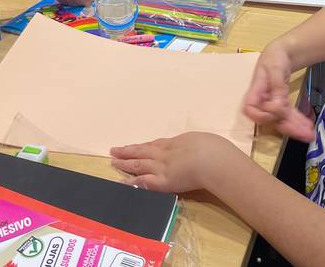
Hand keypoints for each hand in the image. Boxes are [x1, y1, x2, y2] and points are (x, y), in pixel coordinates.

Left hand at [110, 132, 240, 192]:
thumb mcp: (199, 140)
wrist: (211, 160)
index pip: (154, 144)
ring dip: (124, 163)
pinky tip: (121, 184)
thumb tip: (192, 146)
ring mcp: (160, 167)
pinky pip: (142, 182)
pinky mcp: (161, 182)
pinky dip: (130, 183)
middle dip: (128, 151)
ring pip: (138, 164)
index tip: (134, 146)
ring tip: (113, 162)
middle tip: (114, 150)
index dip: (143, 145)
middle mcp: (163, 153)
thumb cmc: (212, 148)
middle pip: (142, 151)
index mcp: (174, 143)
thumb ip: (191, 144)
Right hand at [242, 38, 314, 141]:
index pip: (250, 110)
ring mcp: (271, 104)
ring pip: (281, 120)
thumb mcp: (276, 68)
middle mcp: (261, 101)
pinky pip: (288, 116)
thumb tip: (277, 108)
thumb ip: (276, 88)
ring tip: (310, 134)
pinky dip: (298, 122)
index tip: (277, 112)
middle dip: (288, 128)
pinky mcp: (281, 104)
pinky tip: (308, 126)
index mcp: (255, 90)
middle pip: (270, 119)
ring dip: (295, 128)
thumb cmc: (275, 57)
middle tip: (305, 135)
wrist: (282, 52)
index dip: (262, 116)